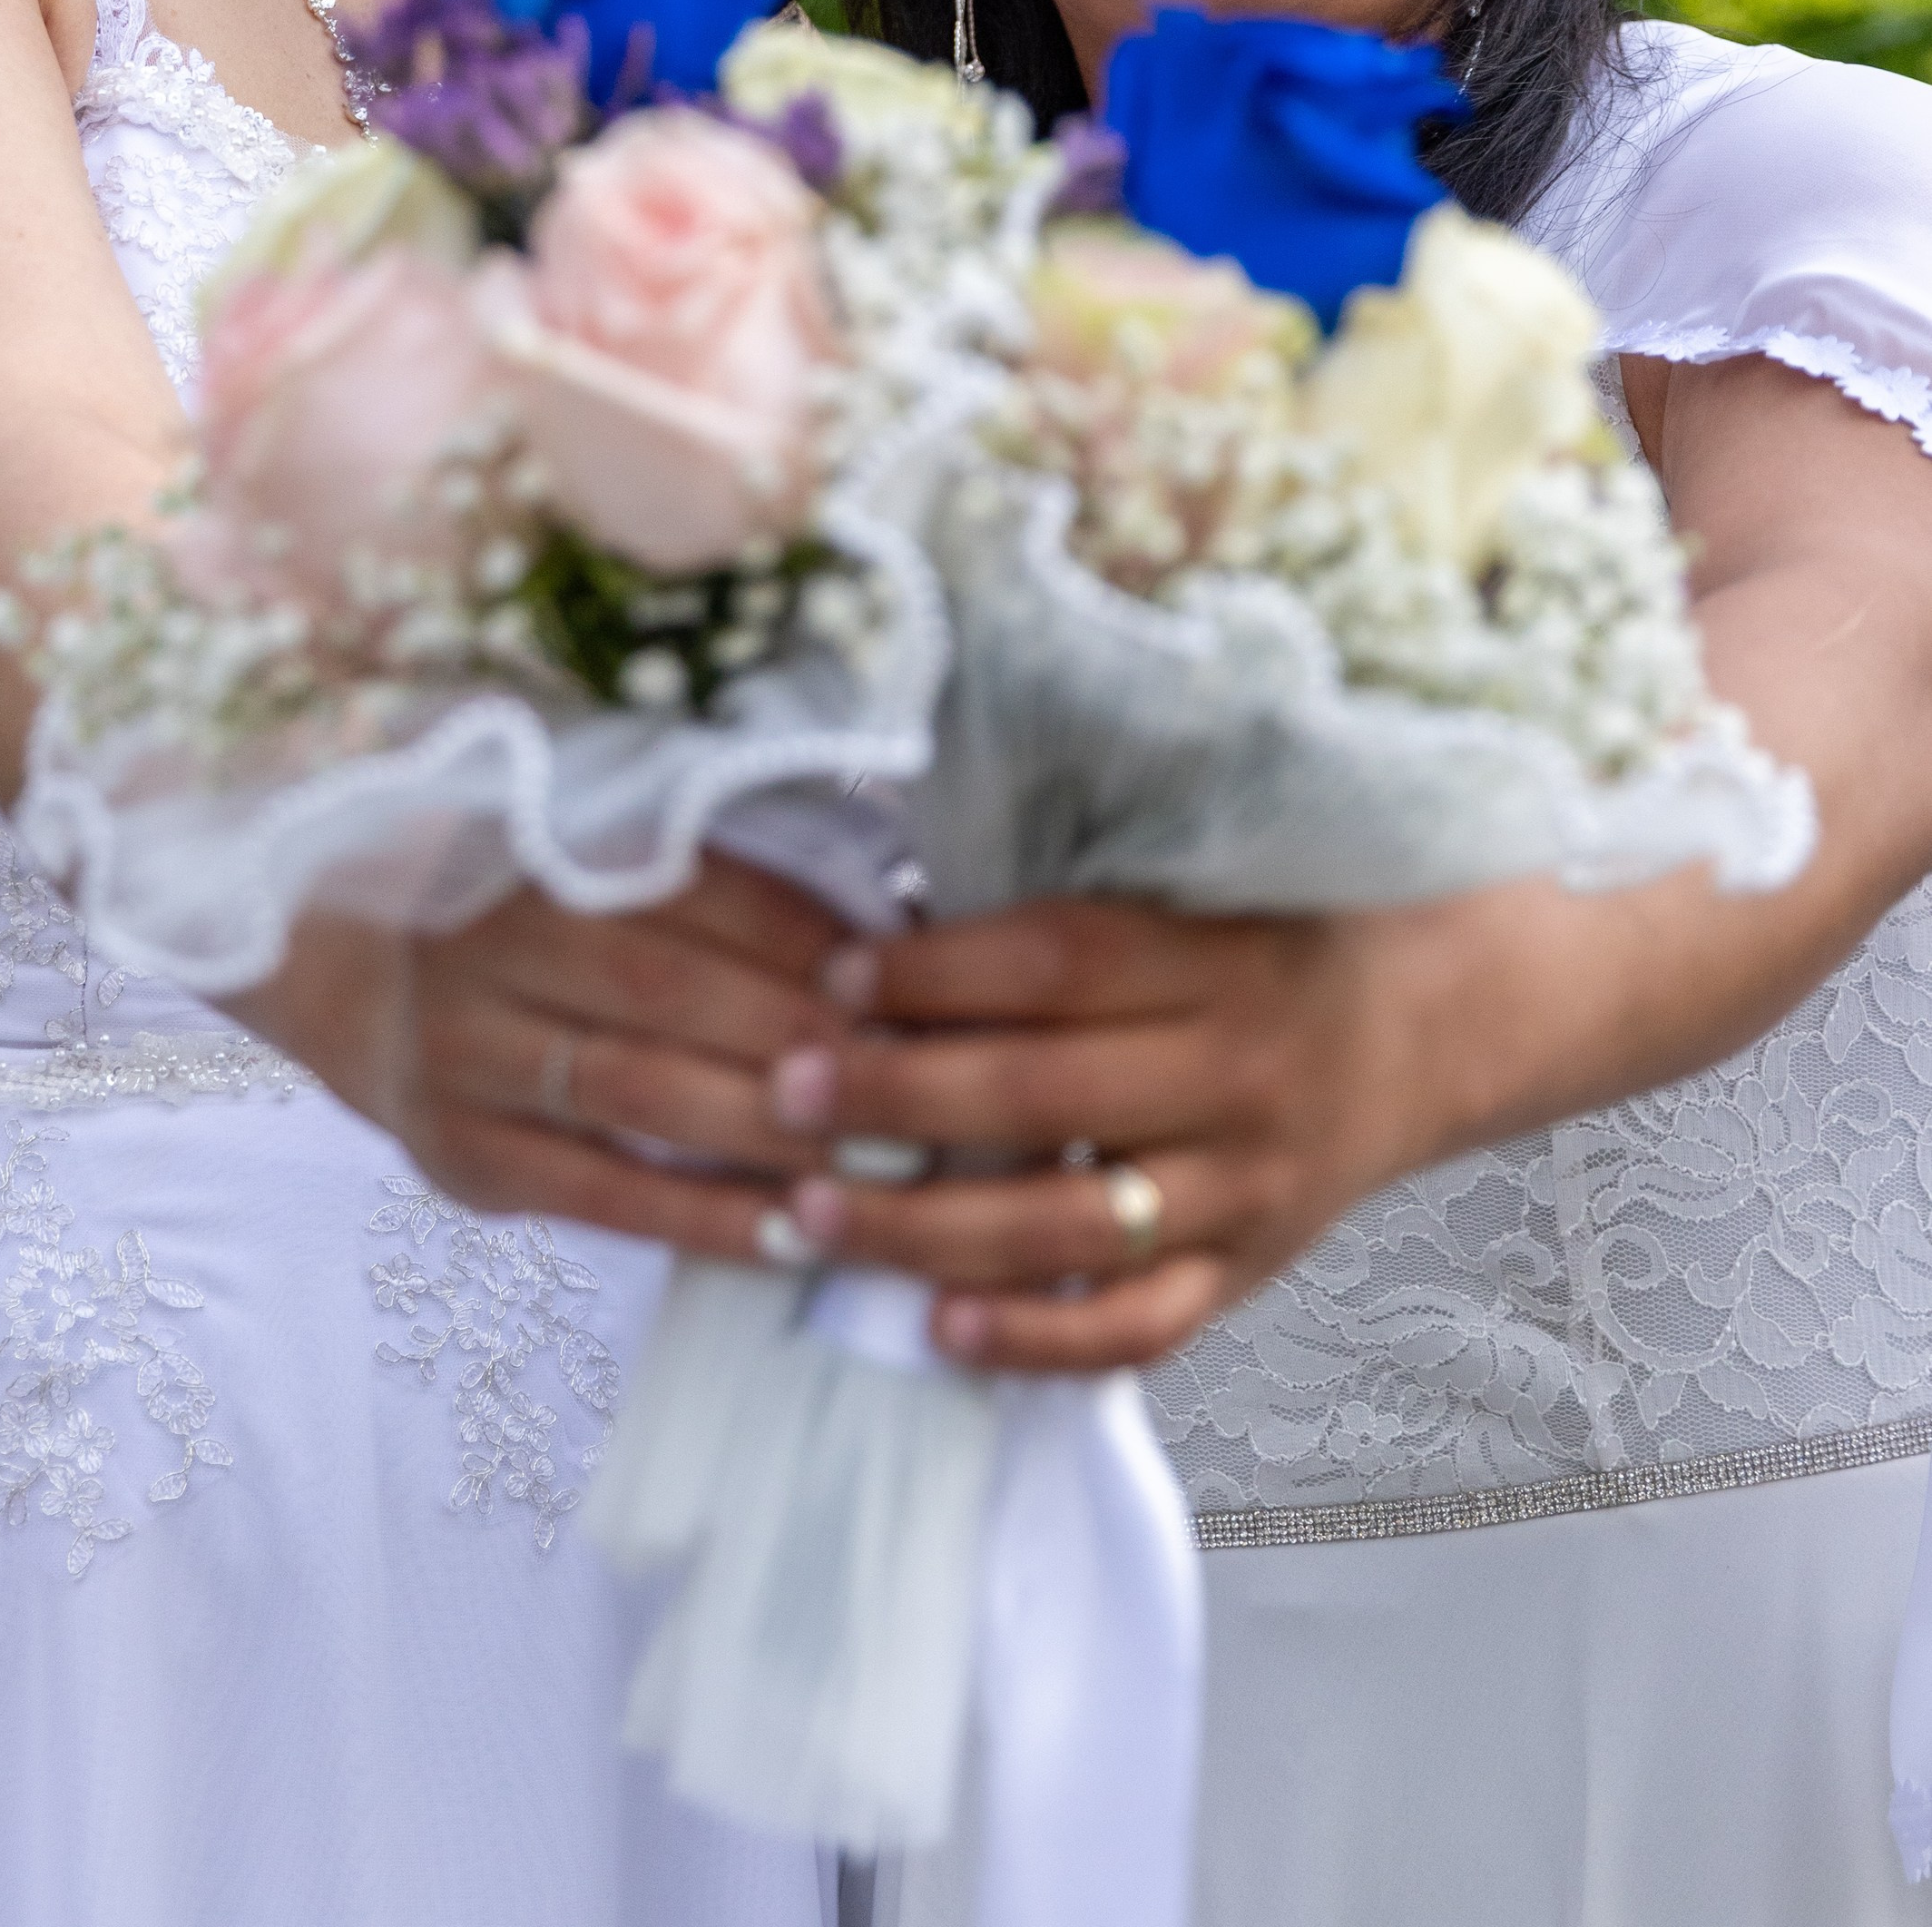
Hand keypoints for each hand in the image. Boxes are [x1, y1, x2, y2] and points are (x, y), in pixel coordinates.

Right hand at [237, 850, 858, 1260]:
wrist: (327, 957)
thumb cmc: (502, 893)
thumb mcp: (573, 845)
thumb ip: (693, 867)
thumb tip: (876, 919)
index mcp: (539, 850)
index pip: (695, 887)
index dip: (803, 934)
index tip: (902, 974)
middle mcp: (493, 947)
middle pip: (670, 992)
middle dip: (802, 1039)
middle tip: (916, 1079)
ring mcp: (467, 1057)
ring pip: (639, 1096)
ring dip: (770, 1136)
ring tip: (880, 1166)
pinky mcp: (463, 1154)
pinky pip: (601, 1197)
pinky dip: (703, 1221)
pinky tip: (795, 1236)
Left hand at [756, 895, 1447, 1373]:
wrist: (1438, 1023)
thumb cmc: (1281, 935)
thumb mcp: (1204, 886)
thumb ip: (1078, 911)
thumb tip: (893, 907)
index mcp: (1219, 959)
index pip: (1059, 965)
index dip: (939, 971)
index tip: (836, 973)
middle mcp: (1237, 1076)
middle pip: (1045, 1095)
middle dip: (897, 1096)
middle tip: (784, 1087)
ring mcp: (1246, 1189)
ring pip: (1072, 1225)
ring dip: (926, 1224)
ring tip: (812, 1211)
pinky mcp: (1250, 1273)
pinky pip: (1138, 1325)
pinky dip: (1037, 1337)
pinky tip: (940, 1327)